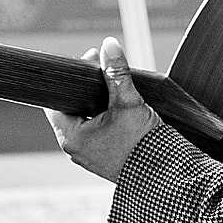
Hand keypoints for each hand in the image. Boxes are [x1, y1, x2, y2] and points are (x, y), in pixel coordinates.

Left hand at [45, 37, 159, 182]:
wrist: (166, 176)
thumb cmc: (144, 146)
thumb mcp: (129, 103)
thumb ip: (117, 73)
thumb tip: (109, 46)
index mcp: (72, 137)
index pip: (56, 101)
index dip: (72, 78)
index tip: (90, 63)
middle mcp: (75, 149)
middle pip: (71, 109)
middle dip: (87, 90)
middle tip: (104, 74)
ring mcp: (89, 157)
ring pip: (85, 121)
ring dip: (96, 105)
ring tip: (115, 92)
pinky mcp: (104, 160)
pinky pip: (97, 134)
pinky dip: (105, 120)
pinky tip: (120, 112)